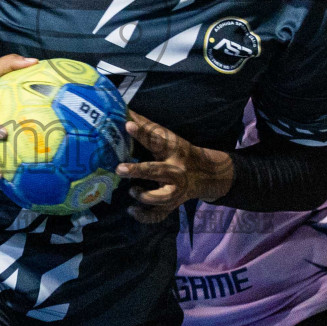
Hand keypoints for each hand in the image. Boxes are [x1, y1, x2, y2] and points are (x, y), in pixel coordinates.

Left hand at [118, 112, 232, 223]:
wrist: (207, 174)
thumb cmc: (179, 152)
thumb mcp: (168, 138)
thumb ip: (146, 127)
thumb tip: (123, 109)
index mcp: (173, 150)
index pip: (157, 139)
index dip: (142, 132)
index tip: (127, 124)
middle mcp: (176, 170)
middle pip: (157, 171)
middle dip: (139, 171)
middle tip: (119, 168)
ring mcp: (175, 189)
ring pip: (162, 197)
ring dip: (145, 196)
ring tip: (132, 191)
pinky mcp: (173, 204)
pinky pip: (160, 214)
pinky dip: (145, 215)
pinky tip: (132, 210)